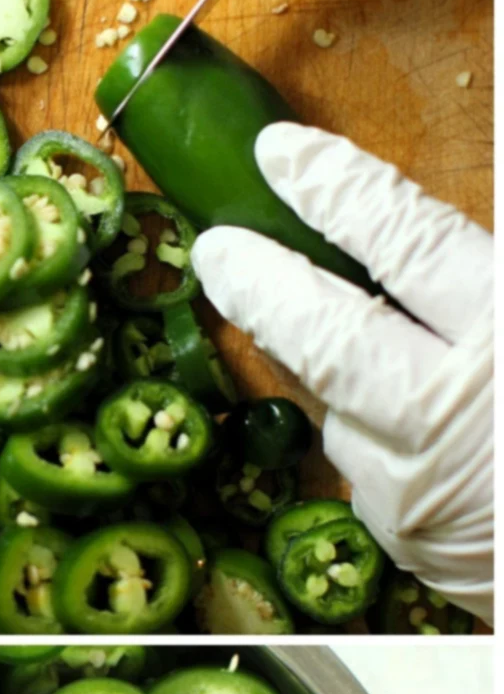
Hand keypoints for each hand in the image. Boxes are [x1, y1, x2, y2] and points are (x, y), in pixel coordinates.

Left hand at [192, 124, 492, 622]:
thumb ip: (477, 275)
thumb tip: (406, 232)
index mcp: (503, 335)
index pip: (404, 242)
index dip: (335, 191)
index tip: (282, 157)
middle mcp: (446, 411)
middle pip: (325, 334)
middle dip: (262, 283)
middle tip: (218, 246)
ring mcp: (413, 484)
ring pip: (335, 407)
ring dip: (316, 367)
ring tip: (296, 324)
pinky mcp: (402, 536)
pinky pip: (364, 466)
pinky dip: (370, 435)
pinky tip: (396, 425)